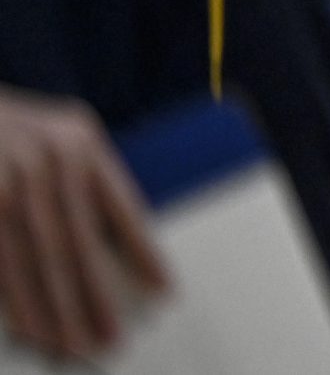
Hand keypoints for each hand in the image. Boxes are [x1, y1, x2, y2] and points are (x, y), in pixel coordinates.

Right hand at [0, 86, 166, 359]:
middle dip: (94, 298)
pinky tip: (29, 330)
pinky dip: (15, 301)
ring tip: (72, 348)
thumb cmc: (22, 132)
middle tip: (111, 340)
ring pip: (35, 261)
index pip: (122, 206)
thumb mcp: (64, 138)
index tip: (164, 291)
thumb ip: (89, 182)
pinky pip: (0, 262)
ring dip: (53, 311)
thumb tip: (120, 249)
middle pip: (76, 244)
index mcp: (82, 142)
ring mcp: (9, 183)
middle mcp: (48, 161)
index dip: (142, 252)